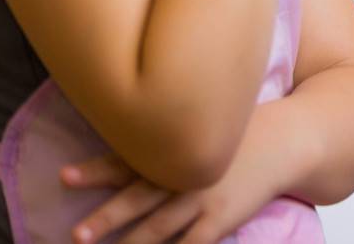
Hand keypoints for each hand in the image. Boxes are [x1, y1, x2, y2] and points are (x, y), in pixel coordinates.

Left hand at [62, 146, 280, 243]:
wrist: (290, 139)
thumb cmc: (244, 130)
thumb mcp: (208, 121)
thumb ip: (174, 132)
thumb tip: (134, 131)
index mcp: (178, 148)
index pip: (129, 160)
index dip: (96, 169)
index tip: (64, 176)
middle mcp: (185, 174)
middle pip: (138, 198)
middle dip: (106, 217)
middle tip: (76, 234)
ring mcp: (204, 199)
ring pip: (159, 228)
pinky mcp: (222, 219)